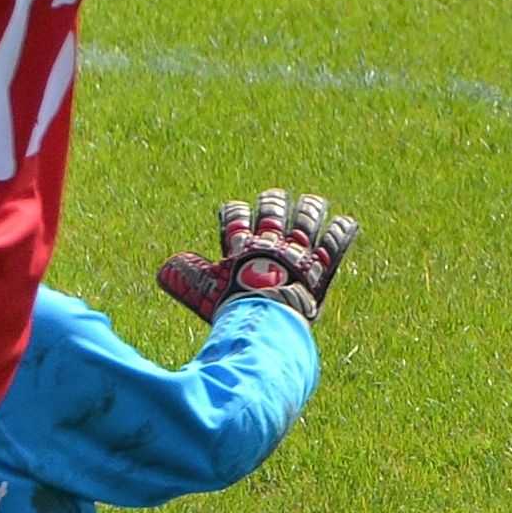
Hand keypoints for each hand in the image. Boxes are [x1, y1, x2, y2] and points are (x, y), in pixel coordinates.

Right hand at [158, 189, 358, 324]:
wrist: (263, 315)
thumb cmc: (230, 305)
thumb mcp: (200, 292)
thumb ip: (184, 277)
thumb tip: (163, 268)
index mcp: (241, 245)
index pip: (234, 217)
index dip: (233, 212)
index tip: (232, 210)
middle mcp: (271, 242)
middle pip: (272, 211)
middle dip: (272, 202)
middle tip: (274, 197)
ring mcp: (298, 252)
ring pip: (306, 220)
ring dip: (309, 209)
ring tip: (313, 201)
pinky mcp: (320, 265)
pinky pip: (335, 243)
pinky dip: (342, 232)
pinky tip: (348, 222)